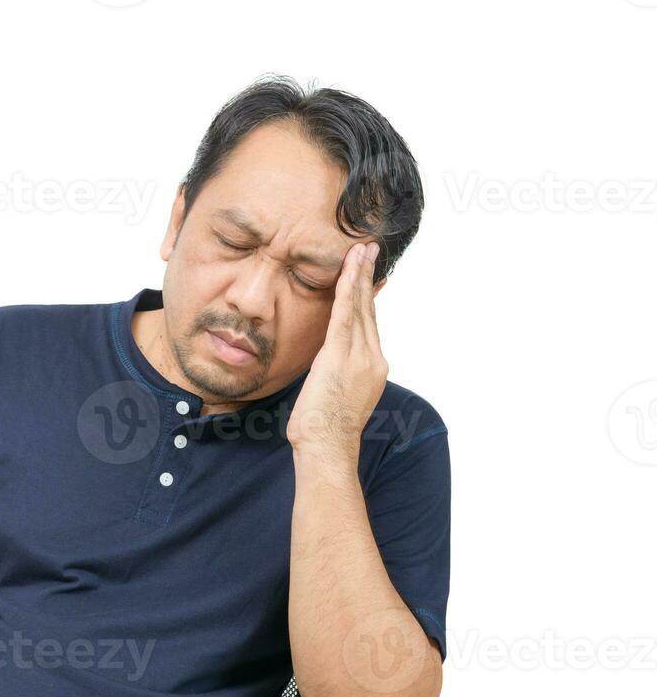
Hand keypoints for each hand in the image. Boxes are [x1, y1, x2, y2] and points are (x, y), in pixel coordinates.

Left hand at [286, 241, 388, 458]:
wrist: (328, 448)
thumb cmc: (324, 430)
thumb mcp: (334, 394)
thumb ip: (334, 372)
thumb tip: (325, 364)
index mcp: (372, 367)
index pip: (369, 323)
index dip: (368, 295)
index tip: (368, 272)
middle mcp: (372, 358)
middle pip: (369, 309)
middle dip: (367, 277)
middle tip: (368, 249)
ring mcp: (360, 358)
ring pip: (359, 308)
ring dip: (358, 275)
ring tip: (360, 250)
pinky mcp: (340, 357)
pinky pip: (344, 316)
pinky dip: (346, 291)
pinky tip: (347, 271)